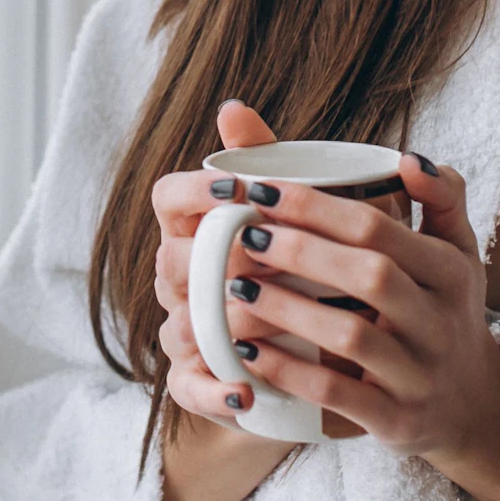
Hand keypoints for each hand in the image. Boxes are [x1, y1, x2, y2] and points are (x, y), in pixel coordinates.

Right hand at [150, 100, 290, 426]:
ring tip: (275, 322)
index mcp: (197, 228)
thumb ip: (269, 163)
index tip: (240, 189)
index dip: (194, 191)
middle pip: (171, 261)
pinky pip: (189, 390)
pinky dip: (214, 393)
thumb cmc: (317, 264)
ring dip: (226, 322)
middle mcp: (180, 278)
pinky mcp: (198, 382)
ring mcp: (185, 331)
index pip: (167, 198)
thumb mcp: (305, 213)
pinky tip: (247, 393)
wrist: (332, 348)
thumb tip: (232, 107)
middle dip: (218, 258)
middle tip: (269, 254)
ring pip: (182, 324)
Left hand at [220, 152, 499, 457]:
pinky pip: (338, 396)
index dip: (317, 206)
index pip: (380, 229)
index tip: (260, 189)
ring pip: (352, 338)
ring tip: (235, 288)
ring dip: (289, 309)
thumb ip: (438, 197)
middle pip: (371, 277)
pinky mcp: (396, 421)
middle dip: (302, 251)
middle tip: (243, 234)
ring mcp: (420, 375)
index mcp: (451, 271)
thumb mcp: (457, 251)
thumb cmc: (445, 308)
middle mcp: (442, 322)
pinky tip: (247, 351)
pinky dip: (290, 372)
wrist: (472, 404)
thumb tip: (408, 157)